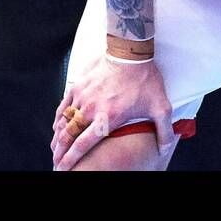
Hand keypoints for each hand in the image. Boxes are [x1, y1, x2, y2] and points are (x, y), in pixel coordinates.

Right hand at [51, 55, 174, 170]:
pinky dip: (58, 118)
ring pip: (63, 122)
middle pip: (68, 136)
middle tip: (57, 162)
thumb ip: (164, 131)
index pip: (82, 145)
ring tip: (55, 147)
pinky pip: (63, 106)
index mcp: (107, 118)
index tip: (64, 168)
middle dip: (60, 152)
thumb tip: (165, 149)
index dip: (71, 159)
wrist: (130, 52)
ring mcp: (82, 97)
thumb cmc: (145, 79)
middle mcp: (91, 109)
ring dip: (57, 137)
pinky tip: (57, 126)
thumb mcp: (160, 107)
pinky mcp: (78, 85)